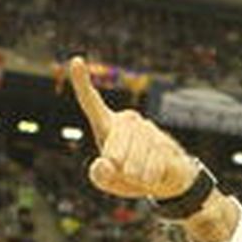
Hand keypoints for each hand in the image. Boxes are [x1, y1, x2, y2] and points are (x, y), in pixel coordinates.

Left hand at [68, 56, 197, 201]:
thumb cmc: (128, 177)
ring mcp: (147, 128)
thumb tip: (104, 163)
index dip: (82, 83)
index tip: (76, 61)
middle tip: (125, 173)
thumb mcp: (107, 181)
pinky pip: (153, 166)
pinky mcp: (165, 140)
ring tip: (141, 174)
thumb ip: (99, 175)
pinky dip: (151, 178)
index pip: (92, 103)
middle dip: (118, 170)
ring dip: (136, 176)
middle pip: (113, 152)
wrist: (163, 181)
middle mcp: (127, 120)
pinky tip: (155, 172)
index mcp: (107, 125)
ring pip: (134, 161)